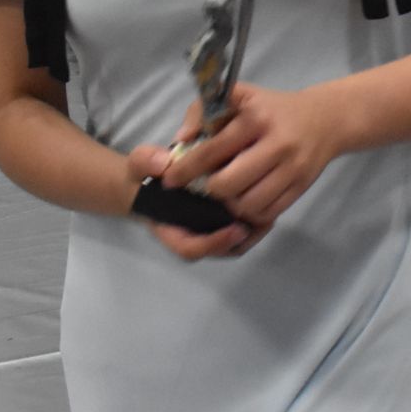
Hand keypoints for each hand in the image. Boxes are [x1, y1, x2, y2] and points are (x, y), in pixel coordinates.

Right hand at [124, 143, 261, 259]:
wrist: (153, 176)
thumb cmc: (146, 174)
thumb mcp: (140, 164)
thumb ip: (145, 161)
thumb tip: (163, 163)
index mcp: (170, 228)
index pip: (191, 249)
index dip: (214, 243)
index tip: (237, 229)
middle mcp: (191, 233)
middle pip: (220, 250)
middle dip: (243, 240)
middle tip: (265, 221)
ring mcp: (208, 228)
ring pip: (235, 243)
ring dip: (254, 231)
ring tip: (271, 211)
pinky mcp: (221, 218)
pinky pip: (241, 228)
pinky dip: (256, 219)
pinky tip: (268, 200)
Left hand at [161, 82, 340, 228]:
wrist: (326, 119)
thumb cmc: (272, 108)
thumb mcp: (240, 95)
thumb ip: (204, 110)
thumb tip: (181, 140)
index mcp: (256, 118)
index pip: (213, 150)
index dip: (186, 169)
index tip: (170, 180)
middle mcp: (276, 144)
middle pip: (228, 184)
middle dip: (211, 189)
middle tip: (209, 184)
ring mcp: (292, 168)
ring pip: (248, 204)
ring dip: (232, 204)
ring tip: (229, 193)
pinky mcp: (302, 186)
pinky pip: (268, 212)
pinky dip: (252, 212)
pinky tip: (247, 199)